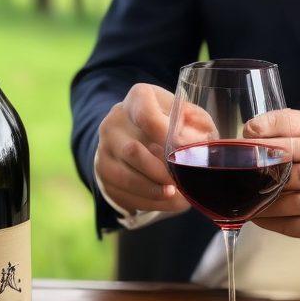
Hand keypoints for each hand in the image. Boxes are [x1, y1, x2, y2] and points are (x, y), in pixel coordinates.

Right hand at [97, 83, 190, 214]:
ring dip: (155, 191)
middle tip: (181, 181)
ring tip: (177, 195)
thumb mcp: (188, 114)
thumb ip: (196, 123)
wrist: (140, 132)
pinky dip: (149, 202)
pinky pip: (124, 194)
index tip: (183, 152)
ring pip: (126, 177)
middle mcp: (114, 122)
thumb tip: (194, 143)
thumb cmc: (172, 122)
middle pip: (133, 151)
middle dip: (161, 172)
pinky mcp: (103, 174)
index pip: (146, 116)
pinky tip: (167, 200)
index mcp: (138, 98)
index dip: (166, 137)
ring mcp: (104, 149)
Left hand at [243, 110, 299, 251]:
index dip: (268, 127)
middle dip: (260, 166)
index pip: (296, 125)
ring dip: (262, 200)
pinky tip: (257, 215)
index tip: (246, 132)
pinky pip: (297, 224)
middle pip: (294, 165)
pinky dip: (272, 221)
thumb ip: (293, 132)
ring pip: (293, 199)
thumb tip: (249, 134)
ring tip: (242, 197)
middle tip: (236, 168)